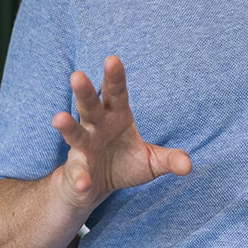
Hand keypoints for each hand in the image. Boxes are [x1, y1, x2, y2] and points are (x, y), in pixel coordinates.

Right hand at [50, 55, 191, 209]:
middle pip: (89, 105)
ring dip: (67, 126)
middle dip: (84, 91)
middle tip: (77, 75)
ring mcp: (83, 147)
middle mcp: (96, 127)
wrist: (97, 188)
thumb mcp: (152, 162)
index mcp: (117, 116)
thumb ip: (169, 159)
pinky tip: (84, 183)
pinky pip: (78, 173)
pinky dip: (81, 178)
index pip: (117, 93)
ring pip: (75, 133)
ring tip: (58, 119)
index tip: (112, 59)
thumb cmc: (124, 164)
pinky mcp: (76, 171)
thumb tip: (188, 165)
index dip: (115, 77)